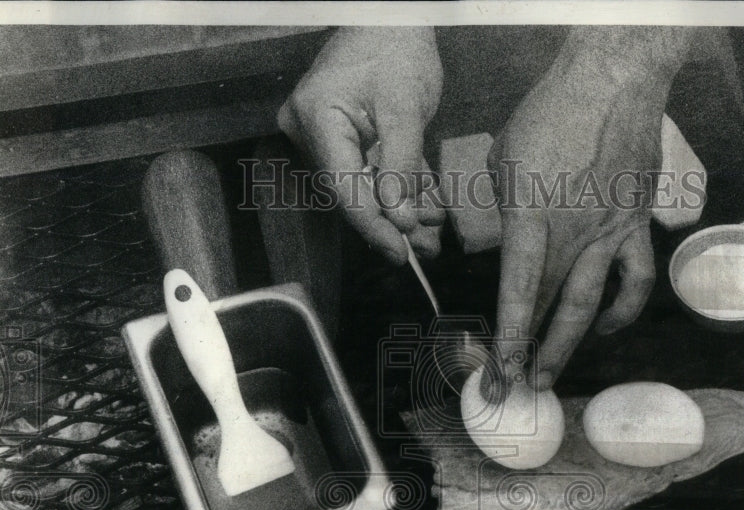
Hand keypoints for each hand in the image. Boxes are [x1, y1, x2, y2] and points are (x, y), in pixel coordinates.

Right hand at [278, 27, 444, 263]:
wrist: (390, 17)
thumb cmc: (396, 48)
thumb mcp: (406, 105)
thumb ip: (402, 163)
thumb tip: (400, 217)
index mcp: (317, 118)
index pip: (343, 187)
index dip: (373, 225)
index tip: (399, 252)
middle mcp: (310, 132)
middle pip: (351, 192)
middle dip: (392, 222)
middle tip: (426, 249)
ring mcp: (323, 136)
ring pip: (363, 188)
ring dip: (399, 210)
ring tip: (433, 233)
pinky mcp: (341, 139)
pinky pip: (368, 173)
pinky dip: (396, 190)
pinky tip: (424, 210)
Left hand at [486, 28, 691, 393]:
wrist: (614, 82)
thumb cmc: (550, 114)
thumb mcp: (503, 161)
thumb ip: (503, 209)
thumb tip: (505, 238)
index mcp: (532, 218)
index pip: (519, 292)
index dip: (509, 338)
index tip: (498, 373)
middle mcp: (573, 235)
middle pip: (551, 308)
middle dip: (529, 354)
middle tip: (514, 388)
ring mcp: (609, 233)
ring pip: (592, 305)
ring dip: (569, 345)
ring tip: (550, 375)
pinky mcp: (635, 225)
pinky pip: (636, 279)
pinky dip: (623, 308)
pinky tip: (608, 327)